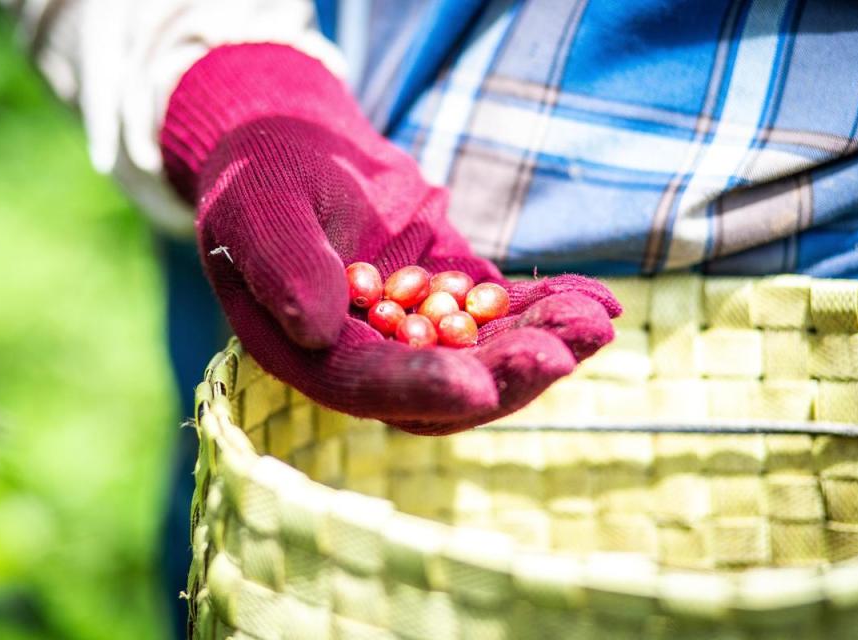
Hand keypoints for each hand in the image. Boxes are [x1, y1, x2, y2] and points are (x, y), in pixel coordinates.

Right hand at [161, 44, 619, 433]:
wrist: (298, 150)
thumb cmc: (263, 178)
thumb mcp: (259, 209)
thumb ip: (282, 266)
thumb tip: (316, 328)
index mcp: (312, 351)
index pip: (367, 383)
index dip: (420, 387)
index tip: (474, 386)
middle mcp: (370, 354)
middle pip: (444, 385)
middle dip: (504, 373)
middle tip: (559, 353)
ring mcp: (418, 328)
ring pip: (486, 354)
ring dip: (541, 344)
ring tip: (594, 323)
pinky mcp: (454, 295)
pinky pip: (506, 310)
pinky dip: (549, 306)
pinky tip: (598, 300)